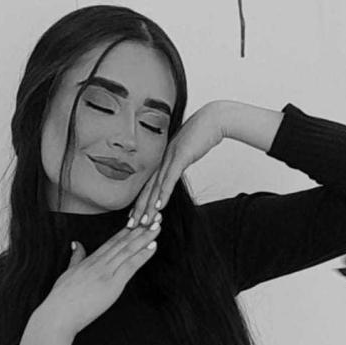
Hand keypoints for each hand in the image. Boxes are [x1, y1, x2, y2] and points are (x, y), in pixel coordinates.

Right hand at [43, 221, 162, 336]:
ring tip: (156, 227)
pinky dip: (142, 255)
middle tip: (153, 218)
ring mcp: (106, 272)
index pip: (111, 242)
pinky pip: (130, 265)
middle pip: (122, 243)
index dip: (125, 231)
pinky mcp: (112, 284)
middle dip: (139, 230)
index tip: (137, 222)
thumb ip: (76, 258)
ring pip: (128, 250)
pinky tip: (152, 246)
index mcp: (90, 261)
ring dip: (144, 238)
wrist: (58, 314)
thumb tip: (76, 243)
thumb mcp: (67, 273)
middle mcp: (99, 263)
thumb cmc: (61, 299)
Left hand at [128, 101, 225, 226]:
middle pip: (148, 188)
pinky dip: (163, 195)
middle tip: (131, 225)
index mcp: (163, 159)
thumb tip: (177, 168)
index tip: (134, 216)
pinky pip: (169, 180)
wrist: (213, 119)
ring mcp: (170, 158)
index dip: (140, 201)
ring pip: (156, 187)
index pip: (149, 184)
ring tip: (142, 222)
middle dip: (139, 208)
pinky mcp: (180, 158)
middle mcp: (163, 159)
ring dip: (149, 207)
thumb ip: (180, 161)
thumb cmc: (203, 135)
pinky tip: (158, 208)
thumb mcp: (188, 151)